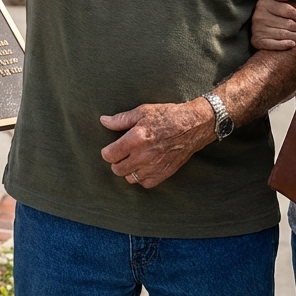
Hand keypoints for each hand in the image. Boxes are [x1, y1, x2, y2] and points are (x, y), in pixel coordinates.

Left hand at [99, 98, 215, 188]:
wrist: (192, 126)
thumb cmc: (168, 116)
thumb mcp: (142, 112)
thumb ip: (121, 119)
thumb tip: (103, 121)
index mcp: (135, 139)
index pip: (109, 155)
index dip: (108, 152)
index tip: (112, 148)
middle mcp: (143, 156)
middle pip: (117, 169)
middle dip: (117, 161)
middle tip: (123, 153)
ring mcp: (154, 167)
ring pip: (130, 178)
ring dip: (129, 170)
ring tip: (134, 159)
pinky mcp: (164, 174)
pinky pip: (145, 183)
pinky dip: (142, 177)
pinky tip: (145, 166)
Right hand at [251, 0, 295, 50]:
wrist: (254, 23)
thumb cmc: (270, 10)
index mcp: (264, 4)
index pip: (286, 10)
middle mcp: (259, 17)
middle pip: (286, 24)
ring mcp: (258, 30)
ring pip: (282, 34)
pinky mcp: (257, 41)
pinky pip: (271, 44)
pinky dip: (282, 45)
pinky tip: (292, 45)